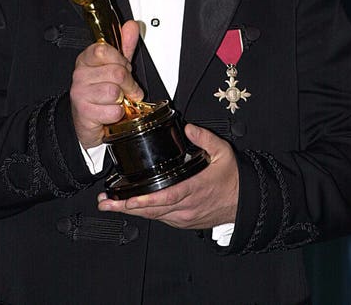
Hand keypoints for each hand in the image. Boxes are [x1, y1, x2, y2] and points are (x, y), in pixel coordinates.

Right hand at [70, 20, 143, 147]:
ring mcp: (80, 93)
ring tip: (117, 100)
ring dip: (122, 100)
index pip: (103, 50)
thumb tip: (131, 26)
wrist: (86, 119)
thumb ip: (124, 46)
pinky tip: (110, 111)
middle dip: (128, 83)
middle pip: (116, 73)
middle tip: (126, 88)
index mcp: (86, 59)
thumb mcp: (114, 65)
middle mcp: (80, 75)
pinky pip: (113, 111)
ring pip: (114, 92)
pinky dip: (117, 114)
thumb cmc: (100, 92)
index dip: (120, 60)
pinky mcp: (84, 112)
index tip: (123, 67)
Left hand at [97, 124, 238, 228]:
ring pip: (154, 217)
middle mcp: (186, 207)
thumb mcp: (223, 152)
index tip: (127, 199)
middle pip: (152, 210)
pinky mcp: (183, 222)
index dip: (144, 200)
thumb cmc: (233, 179)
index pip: (165, 197)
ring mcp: (184, 217)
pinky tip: (131, 208)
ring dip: (131, 211)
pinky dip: (145, 213)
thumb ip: (205, 138)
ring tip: (111, 204)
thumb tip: (188, 128)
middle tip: (106, 202)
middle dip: (126, 207)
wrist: (244, 202)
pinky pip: (161, 219)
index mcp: (194, 189)